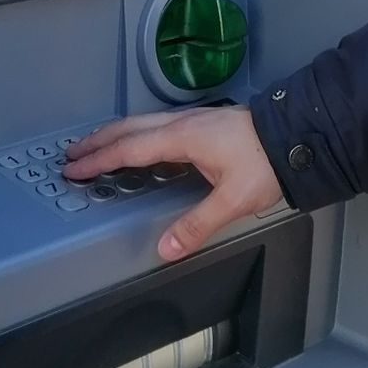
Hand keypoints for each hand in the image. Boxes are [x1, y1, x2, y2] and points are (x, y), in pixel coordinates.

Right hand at [63, 108, 283, 261]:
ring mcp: (193, 120)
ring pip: (142, 123)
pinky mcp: (203, 123)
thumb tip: (167, 248)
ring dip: (114, 134)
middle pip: (128, 129)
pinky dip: (135, 134)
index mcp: (182, 138)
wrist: (296, 133)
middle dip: (97, 142)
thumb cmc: (266, 162)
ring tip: (95, 147)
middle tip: (71, 155)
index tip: (74, 169)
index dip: (99, 160)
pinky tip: (138, 144)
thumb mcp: (234, 198)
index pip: (129, 149)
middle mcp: (182, 123)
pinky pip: (156, 125)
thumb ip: (198, 224)